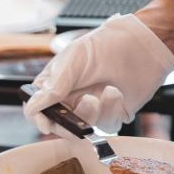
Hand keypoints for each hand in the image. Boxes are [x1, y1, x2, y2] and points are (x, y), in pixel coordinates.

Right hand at [23, 14, 173, 135]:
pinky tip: (116, 93)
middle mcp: (69, 100)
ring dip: (92, 113)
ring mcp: (90, 109)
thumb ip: (52, 88)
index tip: (46, 123)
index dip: (39, 119)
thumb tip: (32, 108)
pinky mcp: (111, 115)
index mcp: (53, 85)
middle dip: (68, 122)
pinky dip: (110, 111)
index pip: (37, 110)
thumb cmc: (103, 46)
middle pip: (58, 125)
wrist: (140, 45)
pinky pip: (105, 127)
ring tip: (104, 92)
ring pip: (82, 128)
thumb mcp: (71, 61)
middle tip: (80, 110)